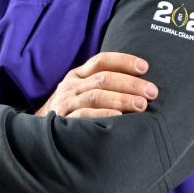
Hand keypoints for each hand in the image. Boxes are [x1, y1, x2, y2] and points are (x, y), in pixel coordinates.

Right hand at [34, 52, 157, 118]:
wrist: (42, 132)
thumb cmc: (73, 110)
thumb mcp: (83, 92)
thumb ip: (103, 85)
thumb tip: (142, 85)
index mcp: (78, 75)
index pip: (101, 60)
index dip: (123, 61)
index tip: (145, 67)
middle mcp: (72, 86)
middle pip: (103, 78)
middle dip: (130, 83)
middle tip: (151, 91)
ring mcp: (67, 102)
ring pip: (96, 95)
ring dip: (121, 98)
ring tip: (141, 105)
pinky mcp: (63, 119)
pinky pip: (84, 114)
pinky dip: (102, 114)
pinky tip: (118, 116)